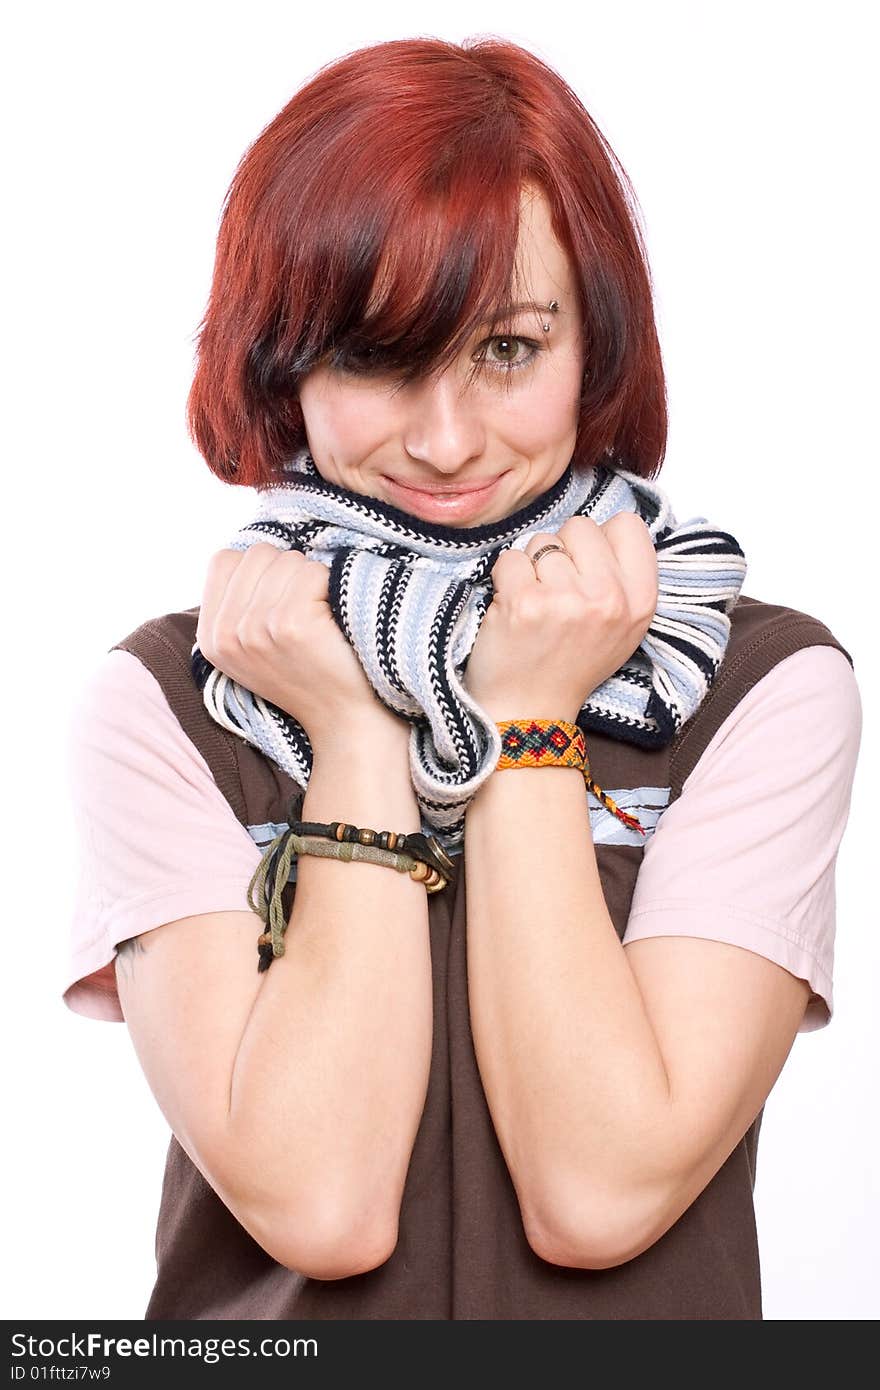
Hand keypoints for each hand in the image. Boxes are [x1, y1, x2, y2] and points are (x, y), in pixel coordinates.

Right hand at [195, 543, 406, 746]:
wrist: (346, 721)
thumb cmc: (311, 674)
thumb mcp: (254, 647)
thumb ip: (240, 605)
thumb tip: (252, 555)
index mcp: (211, 638)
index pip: (224, 560)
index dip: (261, 571)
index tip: (281, 603)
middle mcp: (226, 634)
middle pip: (258, 554)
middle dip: (289, 573)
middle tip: (306, 614)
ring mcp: (256, 628)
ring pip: (288, 560)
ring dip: (312, 580)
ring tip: (320, 620)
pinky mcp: (291, 623)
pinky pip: (313, 572)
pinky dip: (332, 587)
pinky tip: (333, 620)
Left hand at [461, 514, 658, 723]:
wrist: (529, 711)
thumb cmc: (571, 665)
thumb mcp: (623, 629)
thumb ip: (624, 579)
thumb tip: (607, 529)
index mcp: (640, 602)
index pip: (628, 525)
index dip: (600, 539)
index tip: (587, 566)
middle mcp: (609, 599)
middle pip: (581, 526)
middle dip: (562, 550)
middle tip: (556, 590)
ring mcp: (566, 600)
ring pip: (542, 541)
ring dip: (532, 567)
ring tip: (536, 605)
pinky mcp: (525, 602)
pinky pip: (510, 558)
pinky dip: (504, 580)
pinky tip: (513, 609)